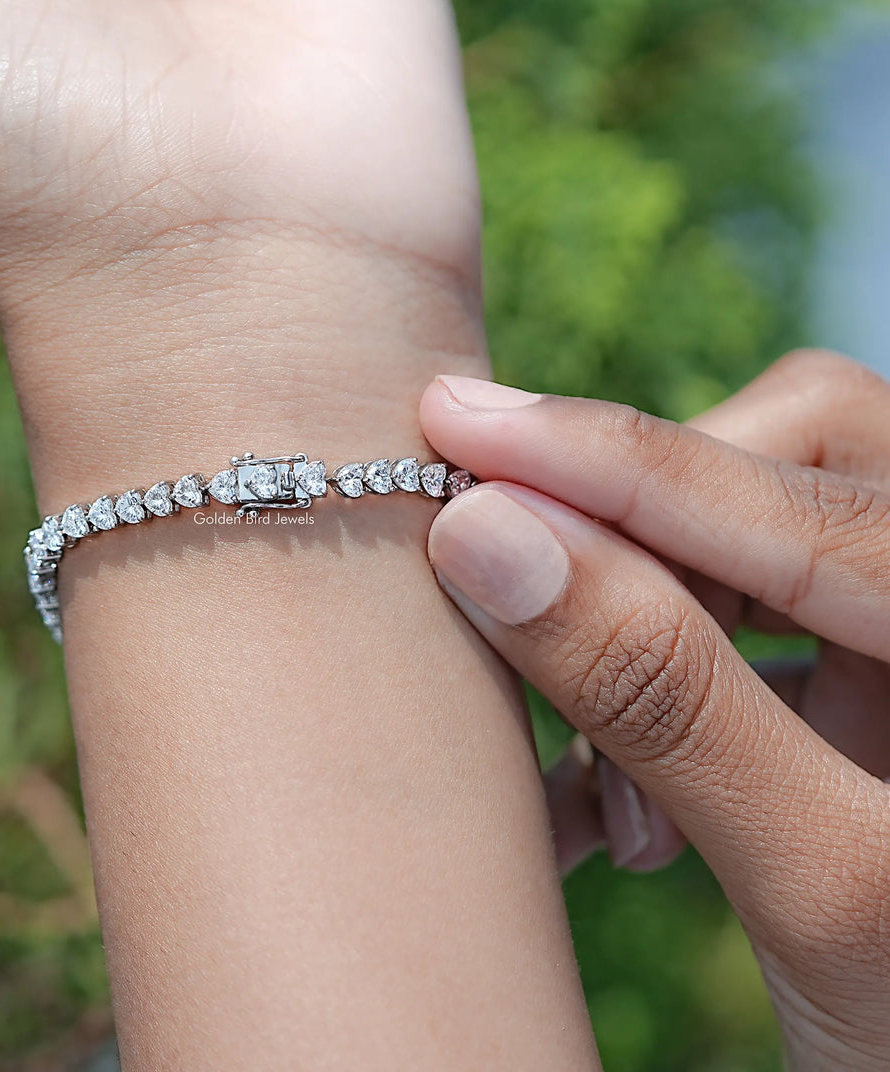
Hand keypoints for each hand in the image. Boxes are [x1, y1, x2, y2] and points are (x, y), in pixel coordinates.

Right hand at [421, 350, 889, 1070]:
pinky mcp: (872, 684)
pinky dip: (663, 688)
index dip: (609, 460)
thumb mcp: (821, 886)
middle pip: (791, 468)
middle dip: (641, 550)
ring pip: (754, 538)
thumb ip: (665, 696)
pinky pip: (750, 621)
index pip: (801, 493)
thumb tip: (489, 539)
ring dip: (640, 638)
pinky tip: (623, 801)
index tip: (460, 422)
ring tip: (614, 809)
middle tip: (543, 643)